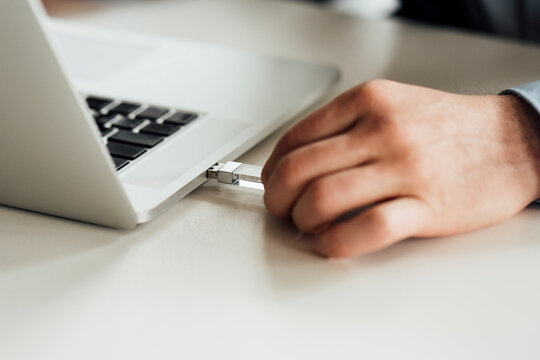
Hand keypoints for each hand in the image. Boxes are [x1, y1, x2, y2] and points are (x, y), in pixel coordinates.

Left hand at [262, 80, 539, 257]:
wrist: (514, 141)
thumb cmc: (447, 128)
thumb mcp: (390, 105)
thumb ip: (343, 128)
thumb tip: (297, 161)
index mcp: (367, 102)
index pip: (294, 139)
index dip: (272, 169)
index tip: (273, 184)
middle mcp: (381, 131)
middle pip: (298, 170)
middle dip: (278, 199)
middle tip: (282, 210)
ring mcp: (404, 168)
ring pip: (323, 198)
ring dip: (302, 221)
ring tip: (308, 226)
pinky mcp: (426, 206)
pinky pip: (365, 228)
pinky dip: (335, 243)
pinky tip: (331, 243)